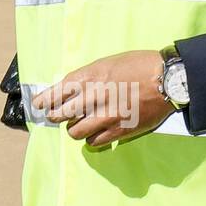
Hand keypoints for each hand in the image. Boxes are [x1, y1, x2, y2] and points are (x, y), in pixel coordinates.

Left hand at [31, 50, 173, 147]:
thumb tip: (72, 90)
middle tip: (57, 116)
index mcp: (88, 77)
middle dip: (55, 116)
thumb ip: (87, 77)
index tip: (38, 105)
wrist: (166, 79)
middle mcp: (93, 97)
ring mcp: (105, 116)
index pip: (55, 93)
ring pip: (75, 132)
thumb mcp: (107, 63)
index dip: (43, 100)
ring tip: (79, 126)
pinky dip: (91, 139)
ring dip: (74, 129)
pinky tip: (95, 134)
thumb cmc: (138, 65)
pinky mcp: (119, 130)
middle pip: (60, 114)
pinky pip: (94, 142)